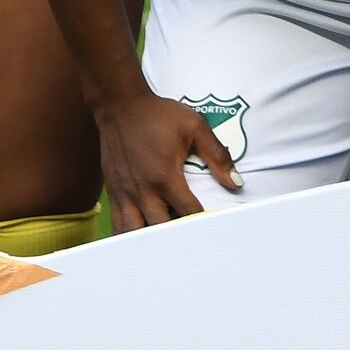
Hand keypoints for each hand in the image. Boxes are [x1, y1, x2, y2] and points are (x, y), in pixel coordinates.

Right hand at [97, 90, 229, 230]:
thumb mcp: (195, 128)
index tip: (216, 229)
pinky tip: (143, 238)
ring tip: (168, 243)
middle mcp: (142, 191)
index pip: (188, 213)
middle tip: (195, 241)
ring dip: (151, 240)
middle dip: (178, 237)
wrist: (120, 106)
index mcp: (164, 178)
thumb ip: (217, 156)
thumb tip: (236, 183)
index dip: (203, 224)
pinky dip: (130, 235)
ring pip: (133, 233)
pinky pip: (118, 224)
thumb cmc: (160, 116)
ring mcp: (124, 194)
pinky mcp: (113, 193)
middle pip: (160, 229)